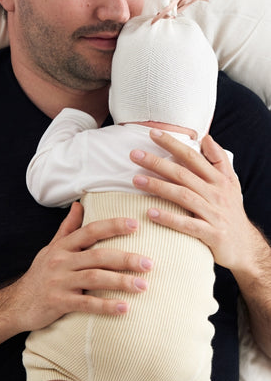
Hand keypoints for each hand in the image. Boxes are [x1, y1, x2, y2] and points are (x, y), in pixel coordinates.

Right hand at [12, 202, 152, 332]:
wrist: (16, 304)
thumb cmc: (39, 275)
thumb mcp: (51, 248)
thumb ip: (67, 228)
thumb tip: (78, 205)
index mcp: (63, 246)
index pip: (90, 231)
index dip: (113, 226)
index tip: (136, 225)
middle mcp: (61, 261)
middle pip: (98, 256)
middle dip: (126, 259)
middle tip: (149, 263)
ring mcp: (59, 282)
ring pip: (95, 278)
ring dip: (121, 282)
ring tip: (143, 286)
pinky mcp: (59, 303)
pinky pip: (86, 303)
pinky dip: (106, 306)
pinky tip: (124, 308)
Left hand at [130, 129, 258, 271]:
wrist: (245, 246)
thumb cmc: (231, 213)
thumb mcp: (231, 184)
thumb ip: (219, 160)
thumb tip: (206, 138)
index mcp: (219, 180)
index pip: (192, 156)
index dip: (173, 144)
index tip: (153, 133)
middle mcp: (217, 193)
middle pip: (183, 174)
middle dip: (157, 162)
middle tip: (134, 154)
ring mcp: (215, 214)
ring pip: (183, 196)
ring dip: (158, 186)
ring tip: (136, 180)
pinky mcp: (212, 234)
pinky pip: (187, 225)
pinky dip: (169, 218)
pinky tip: (151, 213)